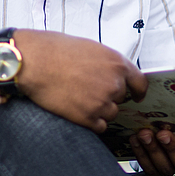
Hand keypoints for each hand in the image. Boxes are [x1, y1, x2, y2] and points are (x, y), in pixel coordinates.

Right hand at [11, 30, 146, 132]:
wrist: (34, 62)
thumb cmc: (56, 50)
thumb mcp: (91, 48)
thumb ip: (107, 63)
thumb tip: (114, 74)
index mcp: (117, 64)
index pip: (140, 83)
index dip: (138, 92)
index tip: (137, 97)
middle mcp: (114, 84)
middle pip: (121, 99)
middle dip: (108, 96)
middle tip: (87, 90)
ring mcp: (102, 102)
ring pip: (110, 113)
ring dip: (99, 110)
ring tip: (79, 98)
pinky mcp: (88, 117)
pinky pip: (100, 126)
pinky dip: (92, 122)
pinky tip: (78, 111)